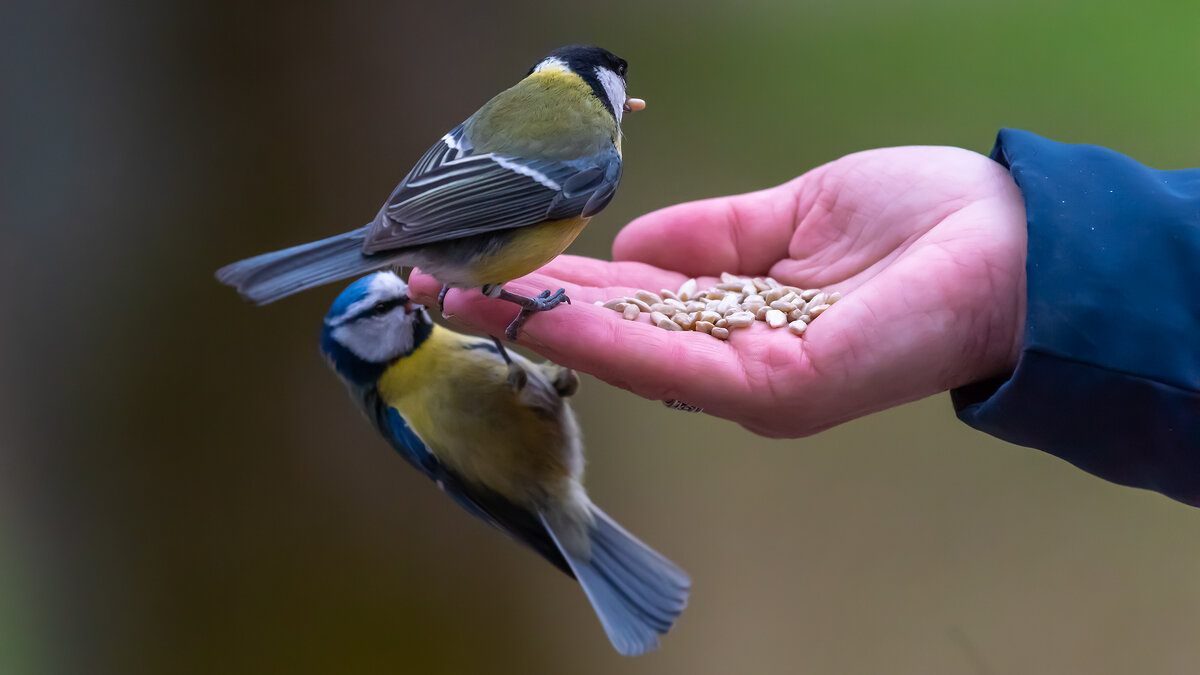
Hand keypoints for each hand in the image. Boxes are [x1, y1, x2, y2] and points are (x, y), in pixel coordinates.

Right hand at [409, 146, 1026, 436]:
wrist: (1011, 242)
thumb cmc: (913, 222)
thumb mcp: (788, 216)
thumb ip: (707, 237)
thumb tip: (629, 239)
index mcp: (732, 315)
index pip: (623, 301)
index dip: (549, 281)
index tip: (482, 261)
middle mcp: (729, 359)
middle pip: (606, 334)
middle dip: (518, 306)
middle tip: (431, 281)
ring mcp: (748, 382)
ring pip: (621, 352)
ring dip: (533, 321)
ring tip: (453, 293)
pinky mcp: (773, 390)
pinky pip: (670, 361)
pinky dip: (600, 335)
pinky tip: (537, 308)